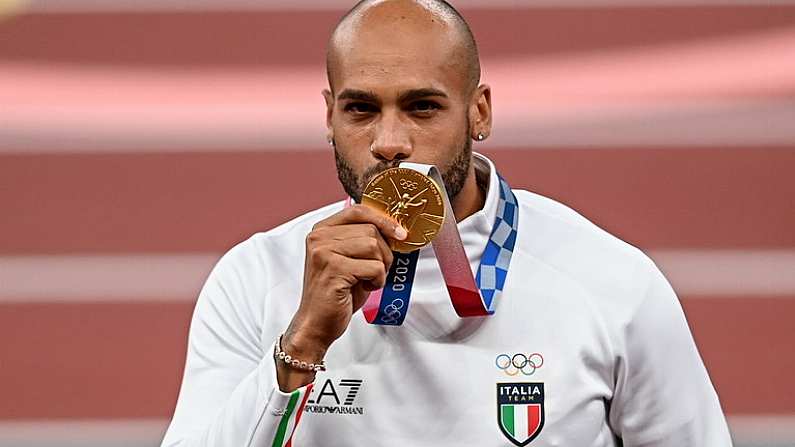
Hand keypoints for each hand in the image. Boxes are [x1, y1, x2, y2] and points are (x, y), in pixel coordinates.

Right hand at [277, 205, 405, 389]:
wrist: (317, 323)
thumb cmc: (337, 293)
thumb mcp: (350, 258)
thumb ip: (364, 239)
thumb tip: (396, 229)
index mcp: (322, 229)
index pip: (359, 210)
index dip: (384, 220)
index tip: (400, 233)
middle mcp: (319, 237)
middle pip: (371, 230)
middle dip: (383, 253)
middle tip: (376, 271)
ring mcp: (324, 252)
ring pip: (374, 246)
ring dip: (381, 267)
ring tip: (368, 280)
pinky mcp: (333, 269)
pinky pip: (374, 267)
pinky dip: (377, 280)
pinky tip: (364, 287)